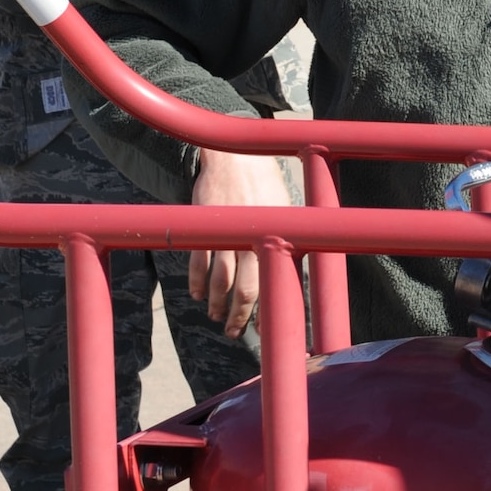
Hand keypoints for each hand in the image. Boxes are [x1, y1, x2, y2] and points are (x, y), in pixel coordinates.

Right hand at [189, 149, 289, 336]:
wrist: (233, 159)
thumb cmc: (264, 186)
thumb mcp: (283, 211)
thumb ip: (285, 240)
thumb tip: (293, 272)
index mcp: (270, 238)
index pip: (269, 283)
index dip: (263, 308)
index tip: (261, 326)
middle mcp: (248, 240)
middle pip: (243, 289)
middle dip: (238, 315)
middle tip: (234, 331)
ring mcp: (223, 235)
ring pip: (219, 281)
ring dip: (217, 303)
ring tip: (217, 316)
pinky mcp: (203, 229)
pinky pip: (198, 263)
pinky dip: (197, 282)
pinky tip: (198, 295)